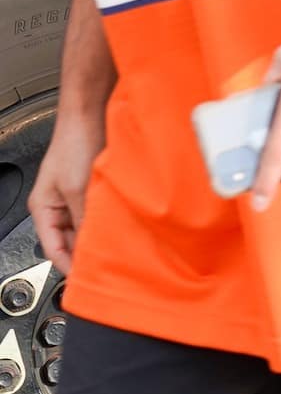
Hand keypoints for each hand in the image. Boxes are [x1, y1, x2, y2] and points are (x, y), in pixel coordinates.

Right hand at [29, 109, 104, 273]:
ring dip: (100, 233)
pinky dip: (109, 218)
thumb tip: (92, 244)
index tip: (84, 280)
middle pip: (72, 239)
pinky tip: (123, 223)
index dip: (68, 266)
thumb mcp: (77, 188)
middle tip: (108, 265)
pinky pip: (100, 210)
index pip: (53, 249)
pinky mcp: (95, 184)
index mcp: (44, 208)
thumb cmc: (75, 143)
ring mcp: (77, 194)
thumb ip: (83, 217)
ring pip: (88, 225)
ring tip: (117, 246)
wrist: (92, 112)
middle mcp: (59, 204)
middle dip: (87, 250)